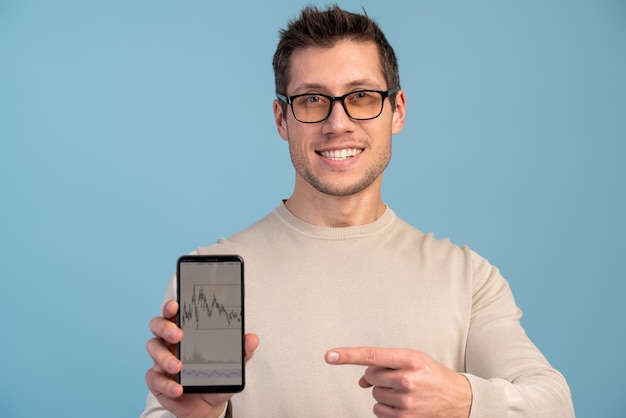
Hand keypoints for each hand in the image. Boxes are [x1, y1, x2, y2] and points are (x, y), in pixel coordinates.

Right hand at [145, 300, 259, 417]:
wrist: (208, 406)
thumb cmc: (215, 376)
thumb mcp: (231, 365)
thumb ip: (242, 352)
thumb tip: (252, 339)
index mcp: (187, 331)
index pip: (176, 313)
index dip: (172, 306)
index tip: (176, 304)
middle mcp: (171, 342)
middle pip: (158, 325)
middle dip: (165, 326)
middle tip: (178, 334)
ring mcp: (161, 360)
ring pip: (153, 348)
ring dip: (164, 356)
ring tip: (178, 366)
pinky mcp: (157, 380)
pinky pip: (154, 379)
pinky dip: (166, 384)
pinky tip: (178, 389)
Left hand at [325, 347, 470, 417]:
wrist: (459, 398)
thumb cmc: (432, 375)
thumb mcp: (413, 360)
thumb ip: (385, 363)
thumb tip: (361, 378)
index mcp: (410, 359)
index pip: (372, 355)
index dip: (348, 355)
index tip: (330, 355)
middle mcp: (408, 380)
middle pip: (371, 376)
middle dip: (378, 376)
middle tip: (397, 377)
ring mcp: (406, 401)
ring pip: (374, 395)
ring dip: (383, 393)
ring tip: (404, 391)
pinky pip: (378, 411)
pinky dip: (385, 407)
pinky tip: (402, 404)